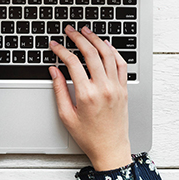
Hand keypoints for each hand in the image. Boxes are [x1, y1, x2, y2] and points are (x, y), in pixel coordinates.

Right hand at [49, 25, 131, 170]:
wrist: (111, 149)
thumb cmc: (88, 136)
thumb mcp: (66, 115)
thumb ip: (59, 90)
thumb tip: (54, 70)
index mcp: (86, 94)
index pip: (72, 62)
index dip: (61, 50)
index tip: (54, 45)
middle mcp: (103, 88)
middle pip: (90, 53)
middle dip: (78, 38)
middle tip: (70, 30)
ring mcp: (116, 87)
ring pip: (107, 54)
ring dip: (96, 40)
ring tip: (86, 32)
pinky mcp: (124, 89)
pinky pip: (121, 64)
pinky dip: (113, 51)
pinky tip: (105, 45)